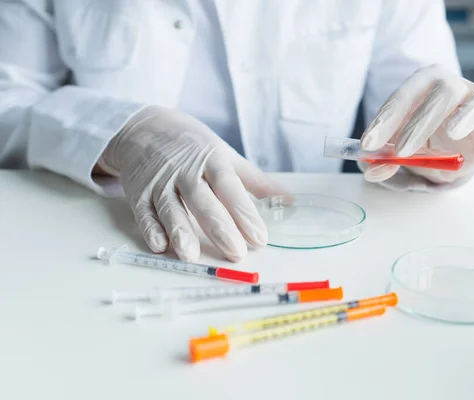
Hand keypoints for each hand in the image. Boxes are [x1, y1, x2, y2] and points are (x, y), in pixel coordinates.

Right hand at [99, 106, 284, 261]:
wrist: (145, 126)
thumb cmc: (194, 146)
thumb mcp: (226, 155)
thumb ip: (255, 181)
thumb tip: (289, 201)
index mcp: (211, 159)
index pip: (230, 187)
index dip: (244, 213)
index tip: (259, 237)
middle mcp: (185, 170)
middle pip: (203, 200)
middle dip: (219, 227)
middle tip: (235, 252)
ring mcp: (160, 181)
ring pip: (171, 208)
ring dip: (180, 231)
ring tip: (191, 254)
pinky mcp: (138, 191)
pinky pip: (144, 212)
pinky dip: (150, 229)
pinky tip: (160, 246)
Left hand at [360, 64, 473, 182]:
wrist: (452, 152)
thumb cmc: (422, 141)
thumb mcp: (398, 149)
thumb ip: (384, 158)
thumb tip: (370, 169)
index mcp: (422, 84)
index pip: (403, 96)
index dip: (385, 121)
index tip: (369, 145)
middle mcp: (453, 85)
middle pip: (441, 94)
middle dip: (419, 123)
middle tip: (403, 152)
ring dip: (466, 115)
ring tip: (452, 134)